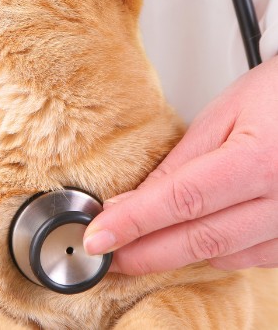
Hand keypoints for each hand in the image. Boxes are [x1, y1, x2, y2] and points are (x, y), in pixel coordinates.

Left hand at [84, 56, 277, 273]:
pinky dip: (208, 254)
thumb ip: (177, 164)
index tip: (98, 237)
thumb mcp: (219, 118)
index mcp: (259, 160)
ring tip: (136, 247)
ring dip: (173, 255)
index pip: (181, 200)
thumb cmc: (273, 98)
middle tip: (105, 256)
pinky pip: (246, 259)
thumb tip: (131, 202)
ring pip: (222, 257)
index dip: (134, 223)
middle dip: (144, 253)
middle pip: (200, 240)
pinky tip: (184, 242)